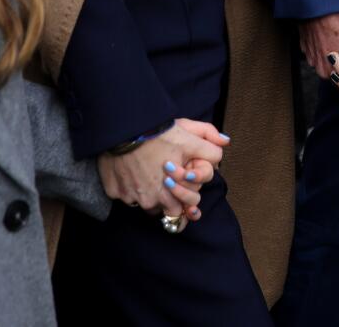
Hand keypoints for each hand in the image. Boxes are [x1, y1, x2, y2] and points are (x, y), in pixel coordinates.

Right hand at [96, 119, 227, 221]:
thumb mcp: (190, 138)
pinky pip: (122, 194)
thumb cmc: (158, 134)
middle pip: (162, 209)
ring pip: (142, 202)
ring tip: (145, 171)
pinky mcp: (114, 192)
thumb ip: (210, 146)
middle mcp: (151, 201)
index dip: (183, 195)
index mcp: (172, 194)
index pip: (182, 208)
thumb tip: (225, 144)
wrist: (125, 127)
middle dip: (165, 197)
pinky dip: (126, 185)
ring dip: (145, 192)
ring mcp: (131, 198)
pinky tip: (128, 169)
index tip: (179, 183)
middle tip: (163, 178)